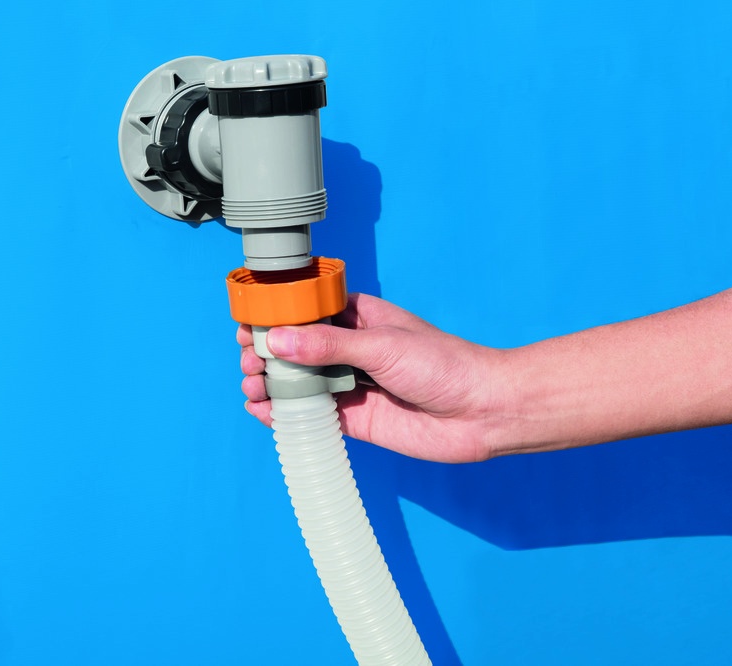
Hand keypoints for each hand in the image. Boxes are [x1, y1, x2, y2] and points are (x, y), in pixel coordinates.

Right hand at [239, 292, 509, 462]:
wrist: (481, 411)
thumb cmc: (441, 364)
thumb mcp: (381, 346)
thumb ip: (328, 346)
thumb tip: (278, 340)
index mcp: (358, 318)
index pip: (307, 312)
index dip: (276, 318)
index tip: (249, 326)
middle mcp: (350, 349)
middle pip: (296, 348)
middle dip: (267, 353)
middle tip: (250, 361)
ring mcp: (351, 384)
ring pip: (300, 381)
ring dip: (271, 383)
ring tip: (253, 386)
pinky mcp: (355, 419)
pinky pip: (313, 414)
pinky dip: (285, 413)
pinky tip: (264, 412)